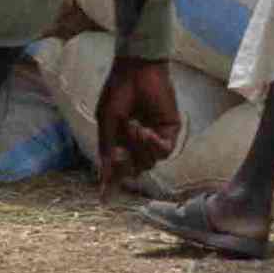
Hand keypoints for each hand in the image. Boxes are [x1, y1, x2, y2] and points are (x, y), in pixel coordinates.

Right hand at [94, 51, 181, 181]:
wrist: (136, 71)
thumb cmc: (118, 93)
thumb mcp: (107, 123)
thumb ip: (107, 151)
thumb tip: (103, 178)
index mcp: (121, 141)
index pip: (118, 169)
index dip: (111, 184)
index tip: (104, 201)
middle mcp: (138, 143)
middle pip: (134, 170)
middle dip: (126, 159)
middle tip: (121, 143)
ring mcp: (155, 138)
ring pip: (149, 163)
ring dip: (139, 148)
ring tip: (134, 126)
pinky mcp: (170, 132)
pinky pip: (163, 152)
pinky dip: (153, 145)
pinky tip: (147, 131)